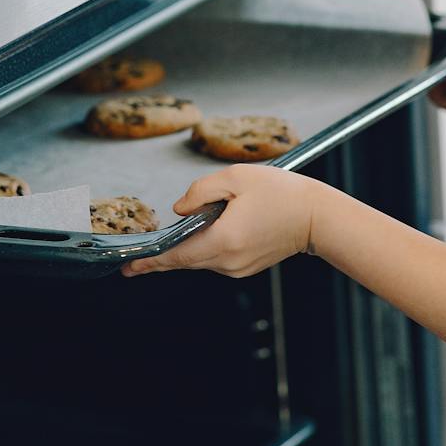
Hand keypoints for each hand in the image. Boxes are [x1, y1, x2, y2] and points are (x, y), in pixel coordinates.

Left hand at [121, 165, 320, 277]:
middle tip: (135, 262)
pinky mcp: (246, 267)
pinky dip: (206, 248)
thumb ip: (201, 191)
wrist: (317, 216)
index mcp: (223, 239)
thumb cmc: (281, 192)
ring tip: (181, 234)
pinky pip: (216, 259)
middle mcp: (228, 261)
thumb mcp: (236, 177)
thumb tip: (179, 209)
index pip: (176, 255)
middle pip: (185, 261)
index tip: (128, 267)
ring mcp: (238, 268)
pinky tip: (209, 233)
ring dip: (188, 248)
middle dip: (161, 259)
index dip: (150, 262)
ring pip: (200, 260)